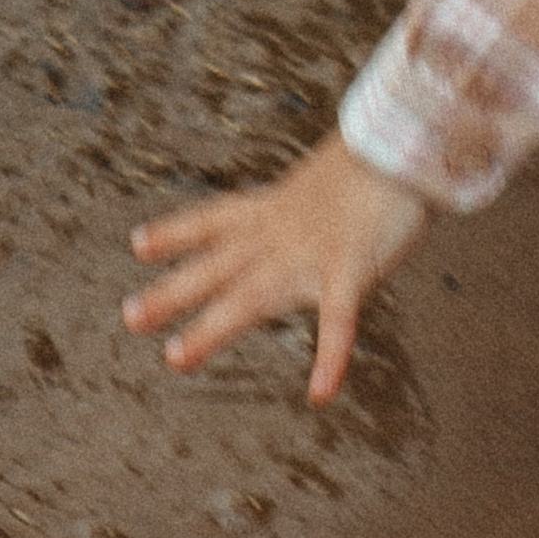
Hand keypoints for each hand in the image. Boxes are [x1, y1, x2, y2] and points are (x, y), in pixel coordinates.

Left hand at [122, 135, 429, 401]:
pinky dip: (330, 357)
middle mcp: (280, 234)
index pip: (216, 219)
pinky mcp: (351, 271)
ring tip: (176, 358)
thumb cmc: (377, 166)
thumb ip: (311, 210)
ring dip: (211, 328)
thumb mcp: (330, 187)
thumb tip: (309, 211)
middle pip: (217, 267)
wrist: (407, 144)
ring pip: (251, 296)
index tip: (139, 244)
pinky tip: (320, 393)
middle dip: (174, 292)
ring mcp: (310, 255)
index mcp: (275, 208)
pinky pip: (339, 321)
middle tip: (130, 318)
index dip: (177, 232)